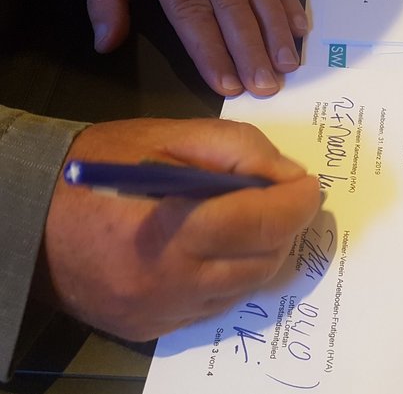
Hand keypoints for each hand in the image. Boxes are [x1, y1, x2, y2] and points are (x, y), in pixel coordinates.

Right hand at [40, 118, 320, 340]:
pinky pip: (217, 304)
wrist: (30, 218)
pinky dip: (231, 275)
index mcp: (173, 228)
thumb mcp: (171, 135)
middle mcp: (171, 282)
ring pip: (246, 286)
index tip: (311, 186)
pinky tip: (215, 248)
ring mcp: (162, 312)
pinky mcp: (154, 328)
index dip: (299, 202)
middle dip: (285, 225)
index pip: (264, 222)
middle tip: (282, 199)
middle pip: (265, 259)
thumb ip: (240, 149)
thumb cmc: (100, 166)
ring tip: (247, 220)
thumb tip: (290, 177)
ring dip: (261, 251)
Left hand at [85, 0, 307, 96]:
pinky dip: (290, 0)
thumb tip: (106, 44)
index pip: (192, 13)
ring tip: (286, 65)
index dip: (211, 51)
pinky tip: (299, 28)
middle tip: (265, 86)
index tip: (226, 85)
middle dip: (251, 51)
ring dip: (276, 31)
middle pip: (233, 9)